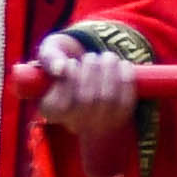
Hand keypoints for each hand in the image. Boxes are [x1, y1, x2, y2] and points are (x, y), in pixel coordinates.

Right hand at [30, 21, 147, 157]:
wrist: (89, 70)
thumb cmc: (66, 59)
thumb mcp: (51, 52)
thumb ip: (49, 57)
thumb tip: (60, 68)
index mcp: (51, 111)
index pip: (60, 103)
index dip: (68, 79)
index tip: (70, 62)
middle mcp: (74, 124)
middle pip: (86, 100)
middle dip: (91, 71)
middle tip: (91, 56)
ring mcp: (99, 125)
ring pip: (107, 99)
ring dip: (109, 72)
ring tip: (107, 57)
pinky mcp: (120, 118)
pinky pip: (126, 101)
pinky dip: (127, 79)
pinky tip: (123, 65)